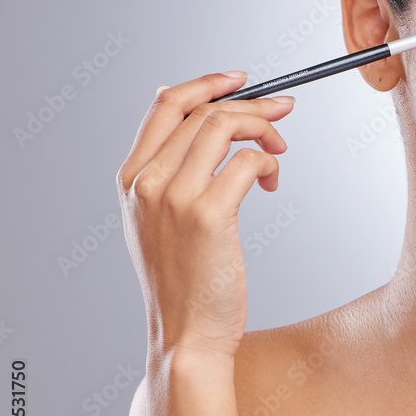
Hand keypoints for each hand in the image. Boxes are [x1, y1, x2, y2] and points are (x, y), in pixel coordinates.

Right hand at [116, 71, 294, 358]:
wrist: (186, 335)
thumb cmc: (185, 280)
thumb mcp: (161, 222)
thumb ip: (173, 175)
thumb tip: (208, 126)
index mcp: (131, 178)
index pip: (165, 105)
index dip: (208, 83)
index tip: (243, 80)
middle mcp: (146, 181)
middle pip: (204, 111)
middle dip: (252, 104)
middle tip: (284, 111)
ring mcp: (174, 197)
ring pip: (226, 126)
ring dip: (264, 128)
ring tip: (281, 149)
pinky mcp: (208, 214)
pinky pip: (250, 162)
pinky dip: (271, 164)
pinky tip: (274, 185)